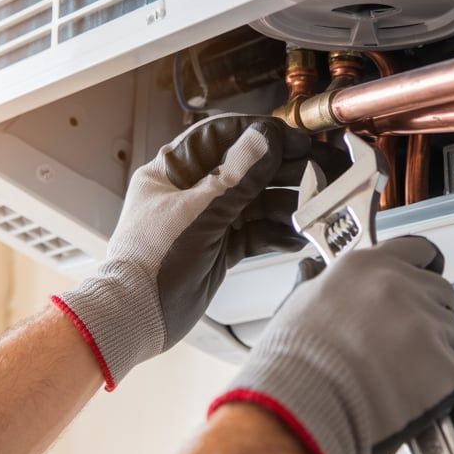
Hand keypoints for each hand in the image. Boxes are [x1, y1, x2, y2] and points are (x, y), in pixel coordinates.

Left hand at [54, 115, 344, 388]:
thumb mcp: (199, 214)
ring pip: (254, 202)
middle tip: (319, 170)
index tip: (294, 138)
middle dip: (283, 170)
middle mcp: (191, 191)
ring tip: (316, 205)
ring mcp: (206, 220)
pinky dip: (275, 234)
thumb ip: (237, 178)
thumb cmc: (150, 262)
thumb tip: (266, 138)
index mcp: (173, 170)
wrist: (134, 318)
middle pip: (244, 169)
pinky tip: (298, 235)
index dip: (259, 135)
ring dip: (285, 203)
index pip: (221, 137)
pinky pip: (254, 233)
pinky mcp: (219, 248)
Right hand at [209, 236, 453, 453]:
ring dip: (441, 359)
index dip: (423, 272)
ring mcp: (425, 326)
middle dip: (431, 321)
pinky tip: (425, 409)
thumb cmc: (291, 370)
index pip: (419, 252)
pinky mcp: (447, 369)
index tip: (422, 285)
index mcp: (367, 267)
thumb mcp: (298, 307)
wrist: (297, 416)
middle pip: (443, 296)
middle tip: (404, 353)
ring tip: (405, 386)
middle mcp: (400, 287)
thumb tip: (323, 278)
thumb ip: (326, 287)